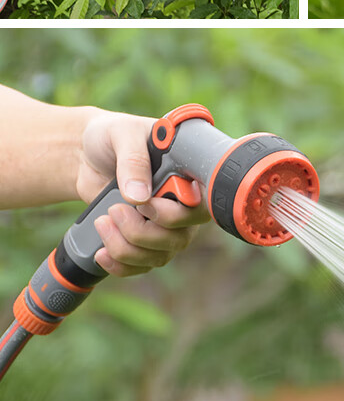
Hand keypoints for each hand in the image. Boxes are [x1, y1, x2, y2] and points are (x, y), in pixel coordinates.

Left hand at [76, 111, 209, 277]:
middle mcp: (183, 204)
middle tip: (115, 209)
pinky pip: (142, 266)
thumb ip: (133, 160)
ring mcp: (165, 226)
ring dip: (126, 248)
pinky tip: (102, 253)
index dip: (177, 214)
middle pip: (179, 237)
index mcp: (188, 174)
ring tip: (102, 221)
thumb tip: (139, 196)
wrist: (85, 154)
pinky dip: (120, 265)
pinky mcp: (144, 241)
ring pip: (159, 255)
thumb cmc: (111, 136)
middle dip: (141, 231)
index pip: (201, 207)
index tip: (146, 204)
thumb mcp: (122, 134)